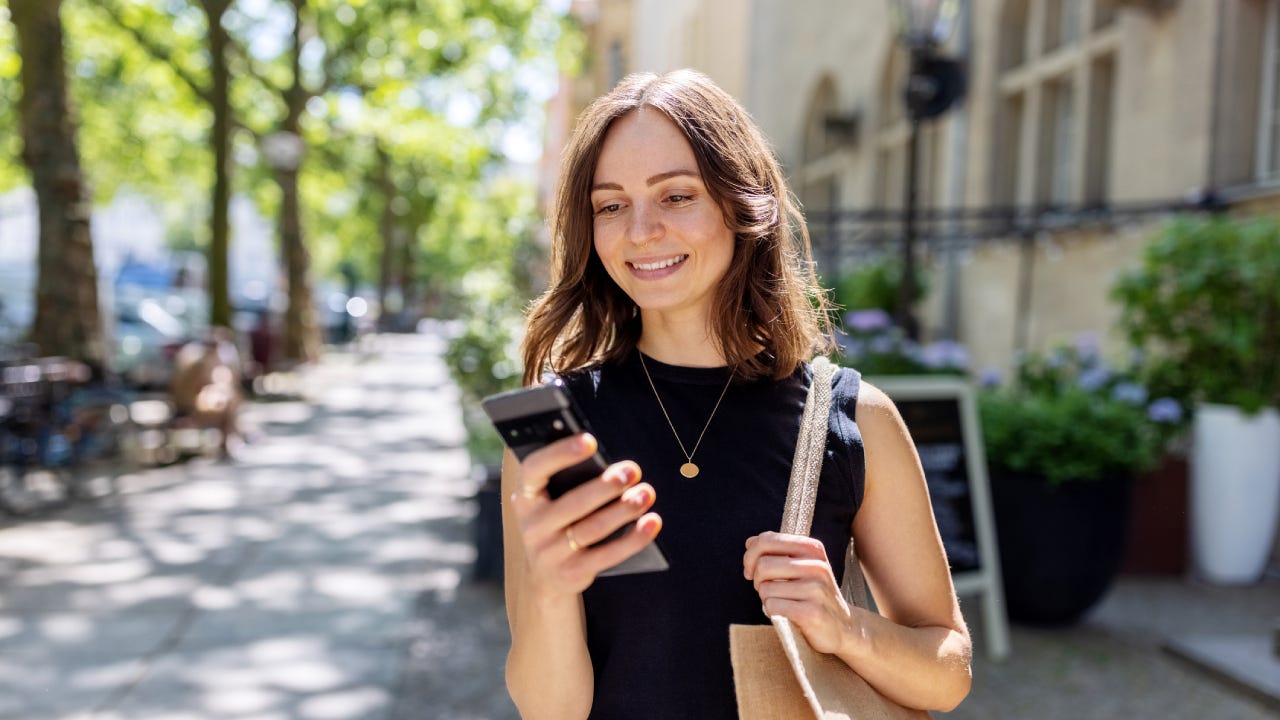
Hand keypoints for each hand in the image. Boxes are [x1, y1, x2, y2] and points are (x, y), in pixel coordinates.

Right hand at [511, 433, 661, 595]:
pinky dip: (634, 538)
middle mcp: (532, 526)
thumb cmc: (556, 523)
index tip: (590, 441)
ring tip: (646, 493)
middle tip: (632, 470)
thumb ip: (568, 481)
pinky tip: (652, 522)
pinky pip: (608, 554)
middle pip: (574, 503)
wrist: (544, 577)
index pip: (534, 469)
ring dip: (624, 509)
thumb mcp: (549, 501)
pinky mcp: (572, 573)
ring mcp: (550, 553)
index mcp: (524, 498)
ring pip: (594, 528)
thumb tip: (611, 464)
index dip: (560, 453)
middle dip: (606, 485)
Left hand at [743, 531, 852, 654]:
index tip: (751, 570)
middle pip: (763, 565)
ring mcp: (816, 589)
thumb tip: (750, 542)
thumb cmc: (813, 594)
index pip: (767, 540)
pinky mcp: (812, 612)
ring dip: (766, 599)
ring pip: (765, 588)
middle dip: (757, 580)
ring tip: (781, 603)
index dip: (750, 556)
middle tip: (766, 590)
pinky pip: (773, 606)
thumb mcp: (800, 566)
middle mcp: (817, 566)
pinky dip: (772, 612)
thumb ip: (776, 551)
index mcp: (812, 549)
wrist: (843, 626)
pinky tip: (786, 614)